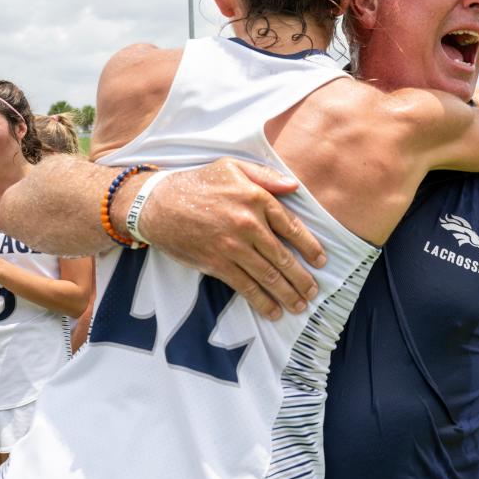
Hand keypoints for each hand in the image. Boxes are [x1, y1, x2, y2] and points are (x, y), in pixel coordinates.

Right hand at [138, 158, 325, 319]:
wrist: (157, 203)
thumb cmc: (197, 183)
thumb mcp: (232, 167)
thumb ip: (266, 176)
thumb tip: (295, 186)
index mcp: (256, 198)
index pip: (291, 227)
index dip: (310, 247)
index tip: (321, 261)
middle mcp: (249, 224)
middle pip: (283, 257)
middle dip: (302, 278)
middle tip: (313, 292)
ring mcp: (233, 246)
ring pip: (268, 275)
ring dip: (287, 294)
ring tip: (299, 305)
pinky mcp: (217, 264)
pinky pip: (245, 286)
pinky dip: (262, 301)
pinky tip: (273, 311)